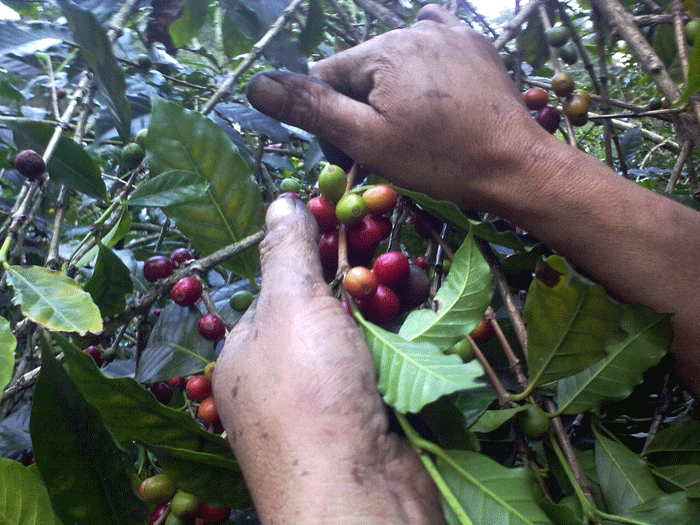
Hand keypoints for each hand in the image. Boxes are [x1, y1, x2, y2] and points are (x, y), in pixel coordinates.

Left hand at [212, 196, 445, 523]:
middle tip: (391, 253)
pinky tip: (427, 314)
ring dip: (390, 305)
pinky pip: (388, 362)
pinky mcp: (370, 413)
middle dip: (361, 278)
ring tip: (414, 283)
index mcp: (249, 349)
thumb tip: (279, 200)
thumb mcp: (291, 307)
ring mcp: (330, 396)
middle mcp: (285, 373)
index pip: (281, 284)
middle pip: (327, 307)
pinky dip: (407, 338)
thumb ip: (287, 252)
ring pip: (364, 333)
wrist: (358, 495)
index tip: (349, 221)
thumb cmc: (308, 394)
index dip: (315, 250)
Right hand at [246, 5, 552, 209]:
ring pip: (394, 64)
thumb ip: (311, 108)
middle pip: (360, 72)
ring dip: (392, 96)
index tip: (353, 155)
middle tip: (387, 151)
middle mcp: (410, 30)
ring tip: (417, 132)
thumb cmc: (438, 158)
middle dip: (362, 110)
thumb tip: (257, 84)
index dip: (330, 122)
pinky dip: (422, 71)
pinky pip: (432, 48)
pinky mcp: (473, 45)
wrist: (513, 165)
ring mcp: (447, 33)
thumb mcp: (367, 139)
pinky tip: (431, 92)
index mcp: (379, 52)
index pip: (326, 80)